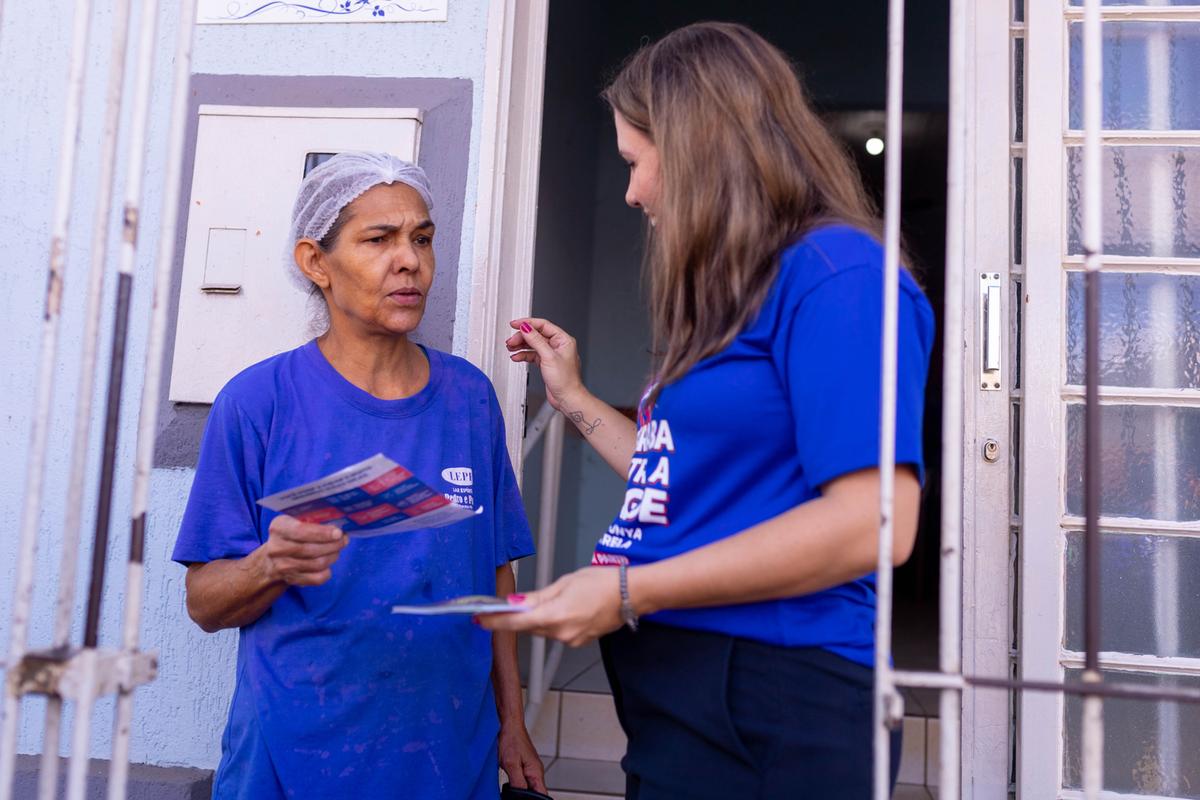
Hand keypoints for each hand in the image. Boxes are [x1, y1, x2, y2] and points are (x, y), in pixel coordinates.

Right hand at [260, 514, 347, 586]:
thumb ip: (315, 522)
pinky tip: (328, 565)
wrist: (272, 559)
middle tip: (343, 540)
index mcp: (279, 528)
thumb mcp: (296, 522)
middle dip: (333, 545)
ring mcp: (282, 566)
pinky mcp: (291, 579)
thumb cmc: (291, 535)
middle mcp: (277, 548)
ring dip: (332, 557)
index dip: (322, 533)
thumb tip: (339, 528)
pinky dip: (327, 572)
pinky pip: (316, 579)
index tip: (338, 533)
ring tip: (336, 550)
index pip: (301, 531)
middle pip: (311, 549)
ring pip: (316, 564)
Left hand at [478, 567, 624, 646]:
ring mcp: (571, 640)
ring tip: (544, 600)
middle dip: (516, 617)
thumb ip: (538, 596)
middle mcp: (561, 633)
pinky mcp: (579, 641)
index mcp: (556, 616)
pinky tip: (563, 608)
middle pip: (528, 627)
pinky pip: (557, 632)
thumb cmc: (602, 582)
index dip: (495, 622)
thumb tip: (516, 603)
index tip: (479, 619)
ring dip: (537, 618)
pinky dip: (553, 622)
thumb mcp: (565, 582)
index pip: (516, 622)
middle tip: (500, 607)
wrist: (631, 594)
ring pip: (543, 630)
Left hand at [497, 717, 545, 792]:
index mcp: (536, 772)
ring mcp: (530, 767)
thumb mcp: (511, 764)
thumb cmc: (511, 738)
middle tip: (513, 792)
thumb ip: (518, 782)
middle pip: (535, 792)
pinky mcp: (524, 764)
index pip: (542, 795)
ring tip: (511, 787)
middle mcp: (535, 770)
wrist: (509, 724)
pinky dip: (517, 783)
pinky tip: (509, 781)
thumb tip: (520, 796)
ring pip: (528, 786)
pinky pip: (523, 779)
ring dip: (521, 790)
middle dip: (525, 796)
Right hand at [505, 318, 585, 410]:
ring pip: (533, 344)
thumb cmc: (566, 380)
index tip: (515, 324)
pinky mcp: (546, 363)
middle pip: (536, 335)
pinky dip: (524, 355)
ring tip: (510, 347)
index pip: (543, 325)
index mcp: (563, 340)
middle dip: (522, 337)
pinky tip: (516, 356)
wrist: (567, 398)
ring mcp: (552, 354)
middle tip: (511, 341)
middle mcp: (558, 345)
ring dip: (521, 345)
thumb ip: (536, 341)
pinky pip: (533, 355)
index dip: (528, 323)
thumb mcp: (548, 357)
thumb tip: (526, 328)